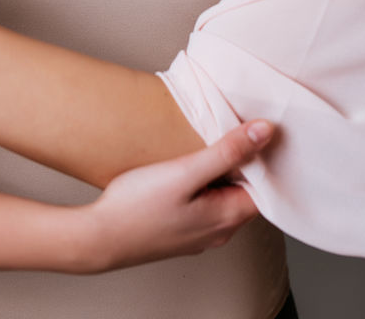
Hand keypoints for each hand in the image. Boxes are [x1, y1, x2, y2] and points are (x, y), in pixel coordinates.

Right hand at [86, 120, 271, 271]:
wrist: (99, 237)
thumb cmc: (138, 207)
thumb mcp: (185, 172)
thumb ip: (227, 152)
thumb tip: (265, 131)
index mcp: (227, 218)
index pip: (265, 187)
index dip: (264, 157)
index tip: (258, 129)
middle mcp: (218, 231)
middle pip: (245, 191)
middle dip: (243, 162)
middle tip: (234, 128)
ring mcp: (198, 233)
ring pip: (223, 197)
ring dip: (221, 172)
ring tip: (210, 143)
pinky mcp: (180, 230)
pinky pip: (204, 203)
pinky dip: (204, 183)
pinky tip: (187, 167)